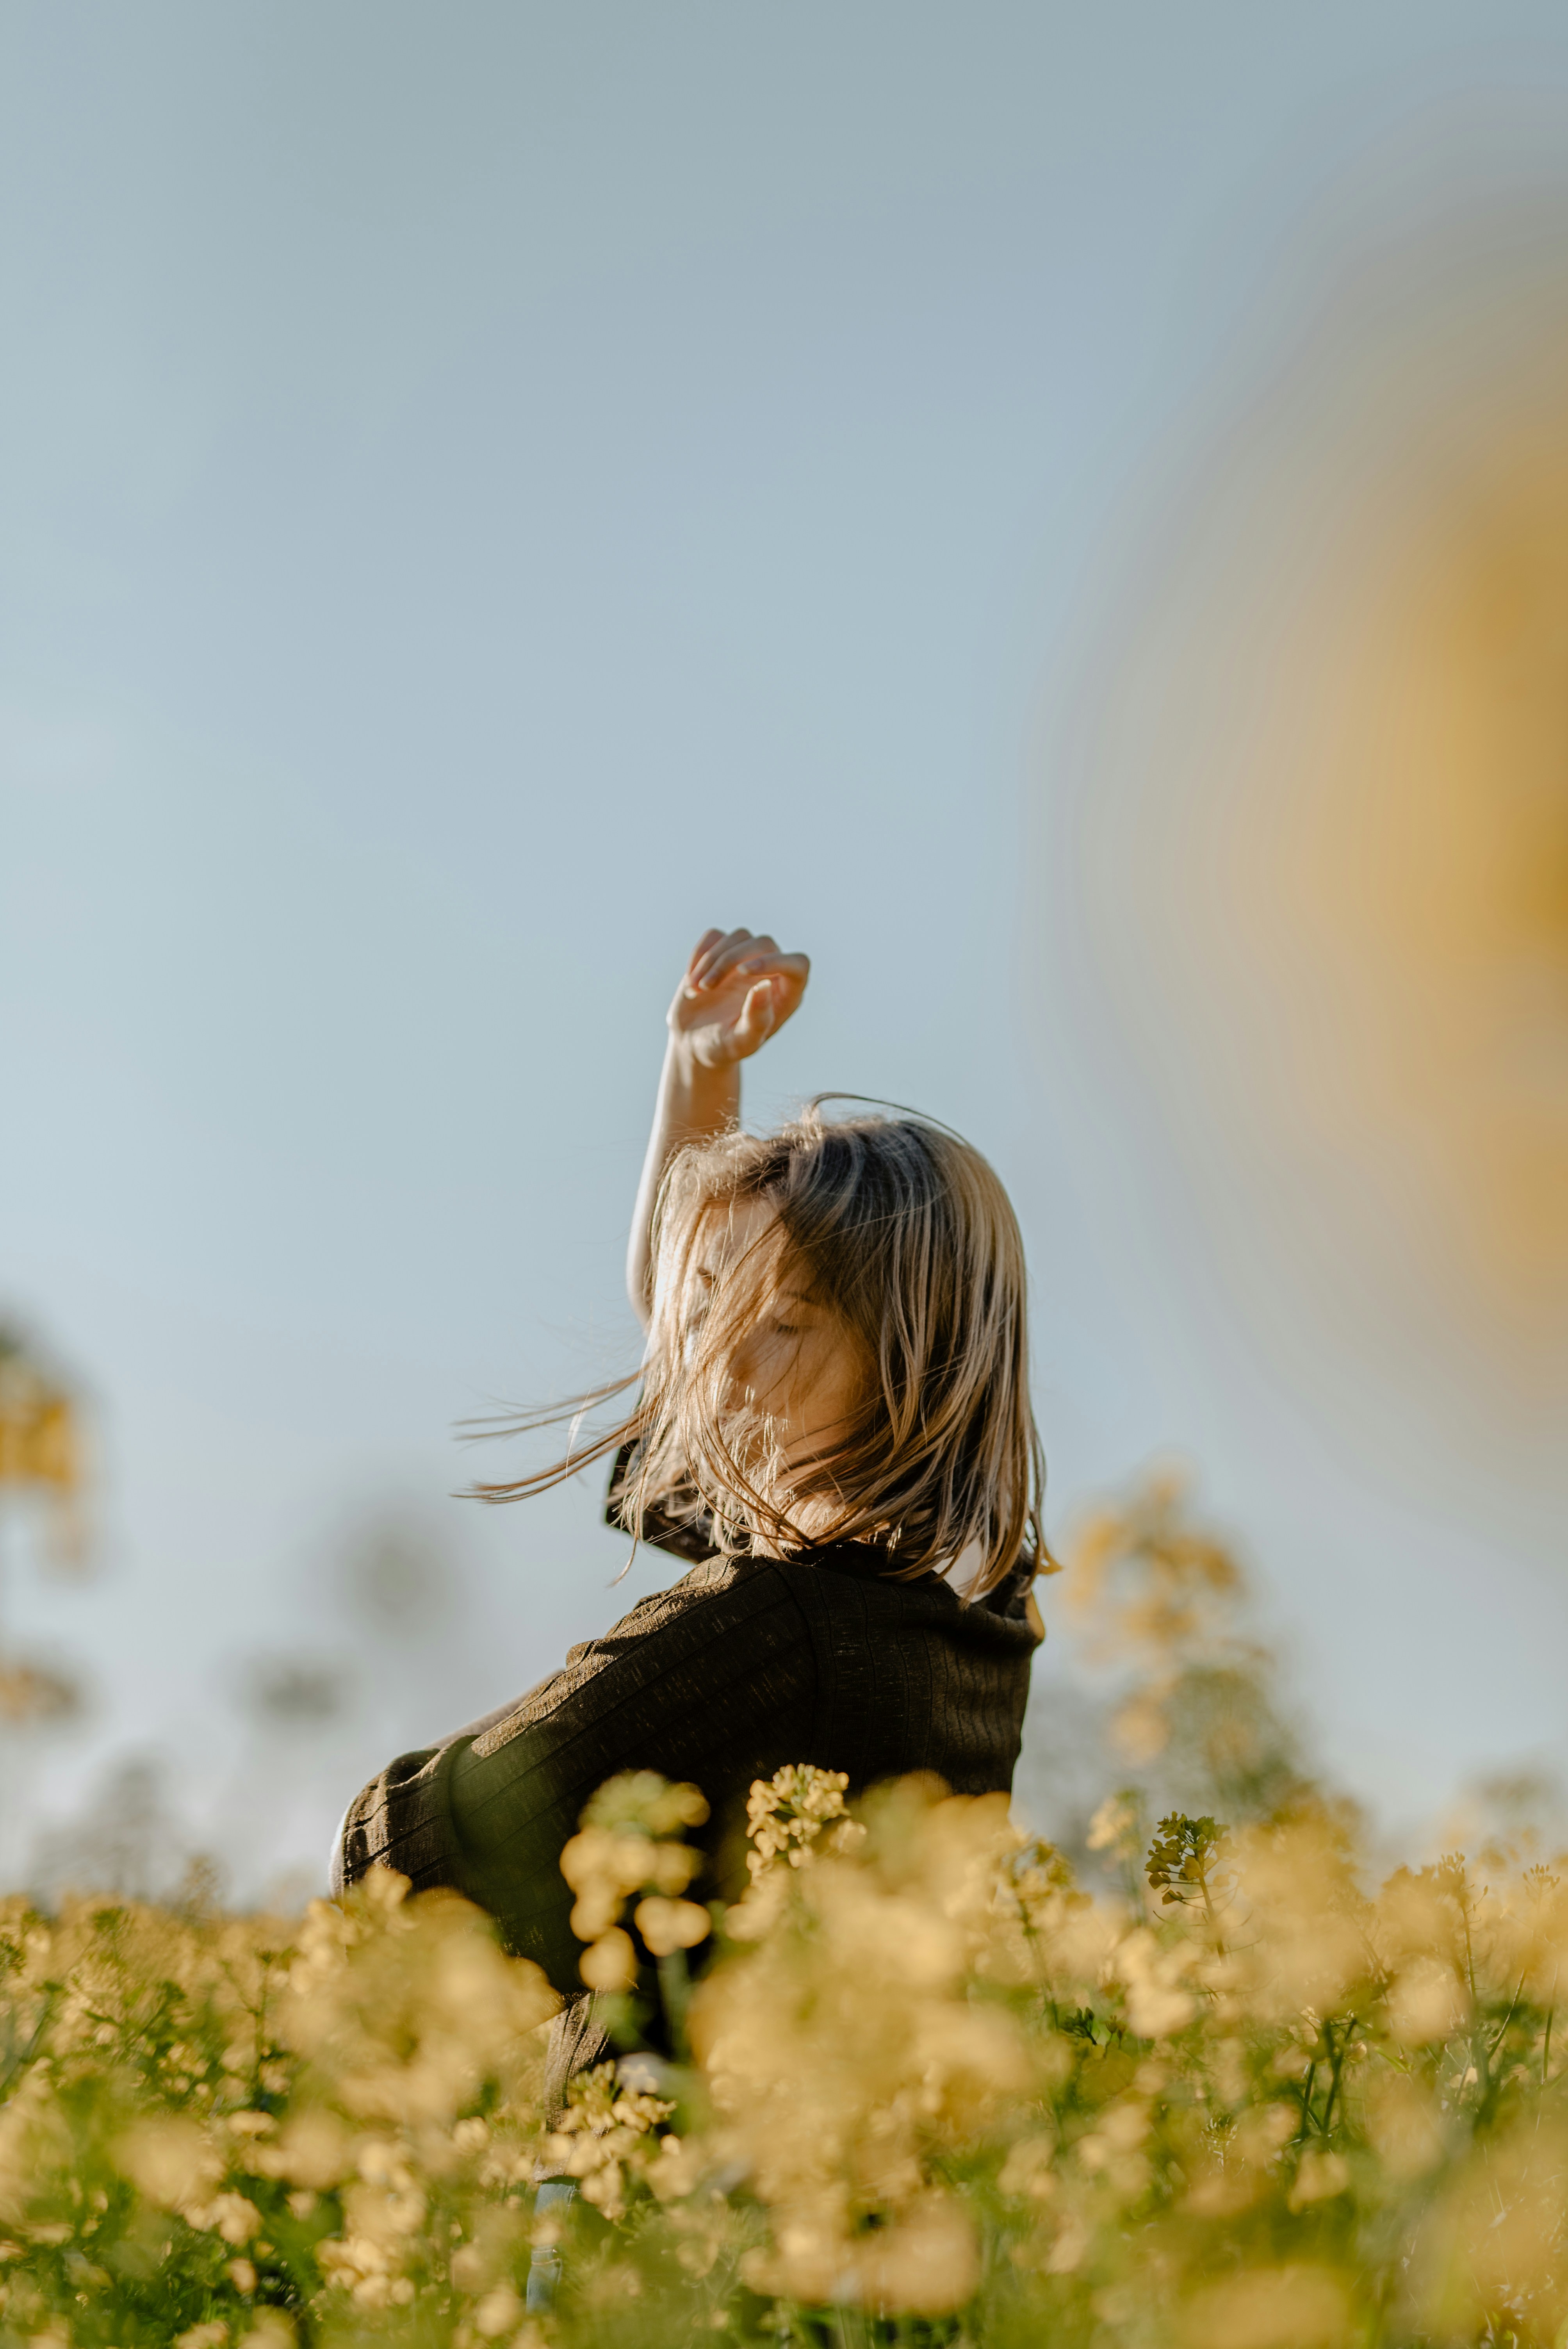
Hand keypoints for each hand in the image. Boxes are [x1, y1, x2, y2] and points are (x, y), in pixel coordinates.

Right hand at [669, 927, 809, 1068]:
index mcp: (786, 995)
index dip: (775, 961)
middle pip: (764, 944)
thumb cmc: (723, 1047)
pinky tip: (691, 981)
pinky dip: (699, 954)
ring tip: (695, 991)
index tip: (742, 971)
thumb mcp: (740, 1043)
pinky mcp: (723, 951)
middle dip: (730, 961)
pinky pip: (715, 936)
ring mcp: (747, 959)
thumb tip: (766, 986)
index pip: (798, 964)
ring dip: (711, 961)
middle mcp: (772, 972)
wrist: (694, 1042)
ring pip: (739, 937)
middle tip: (705, 988)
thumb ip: (757, 1020)